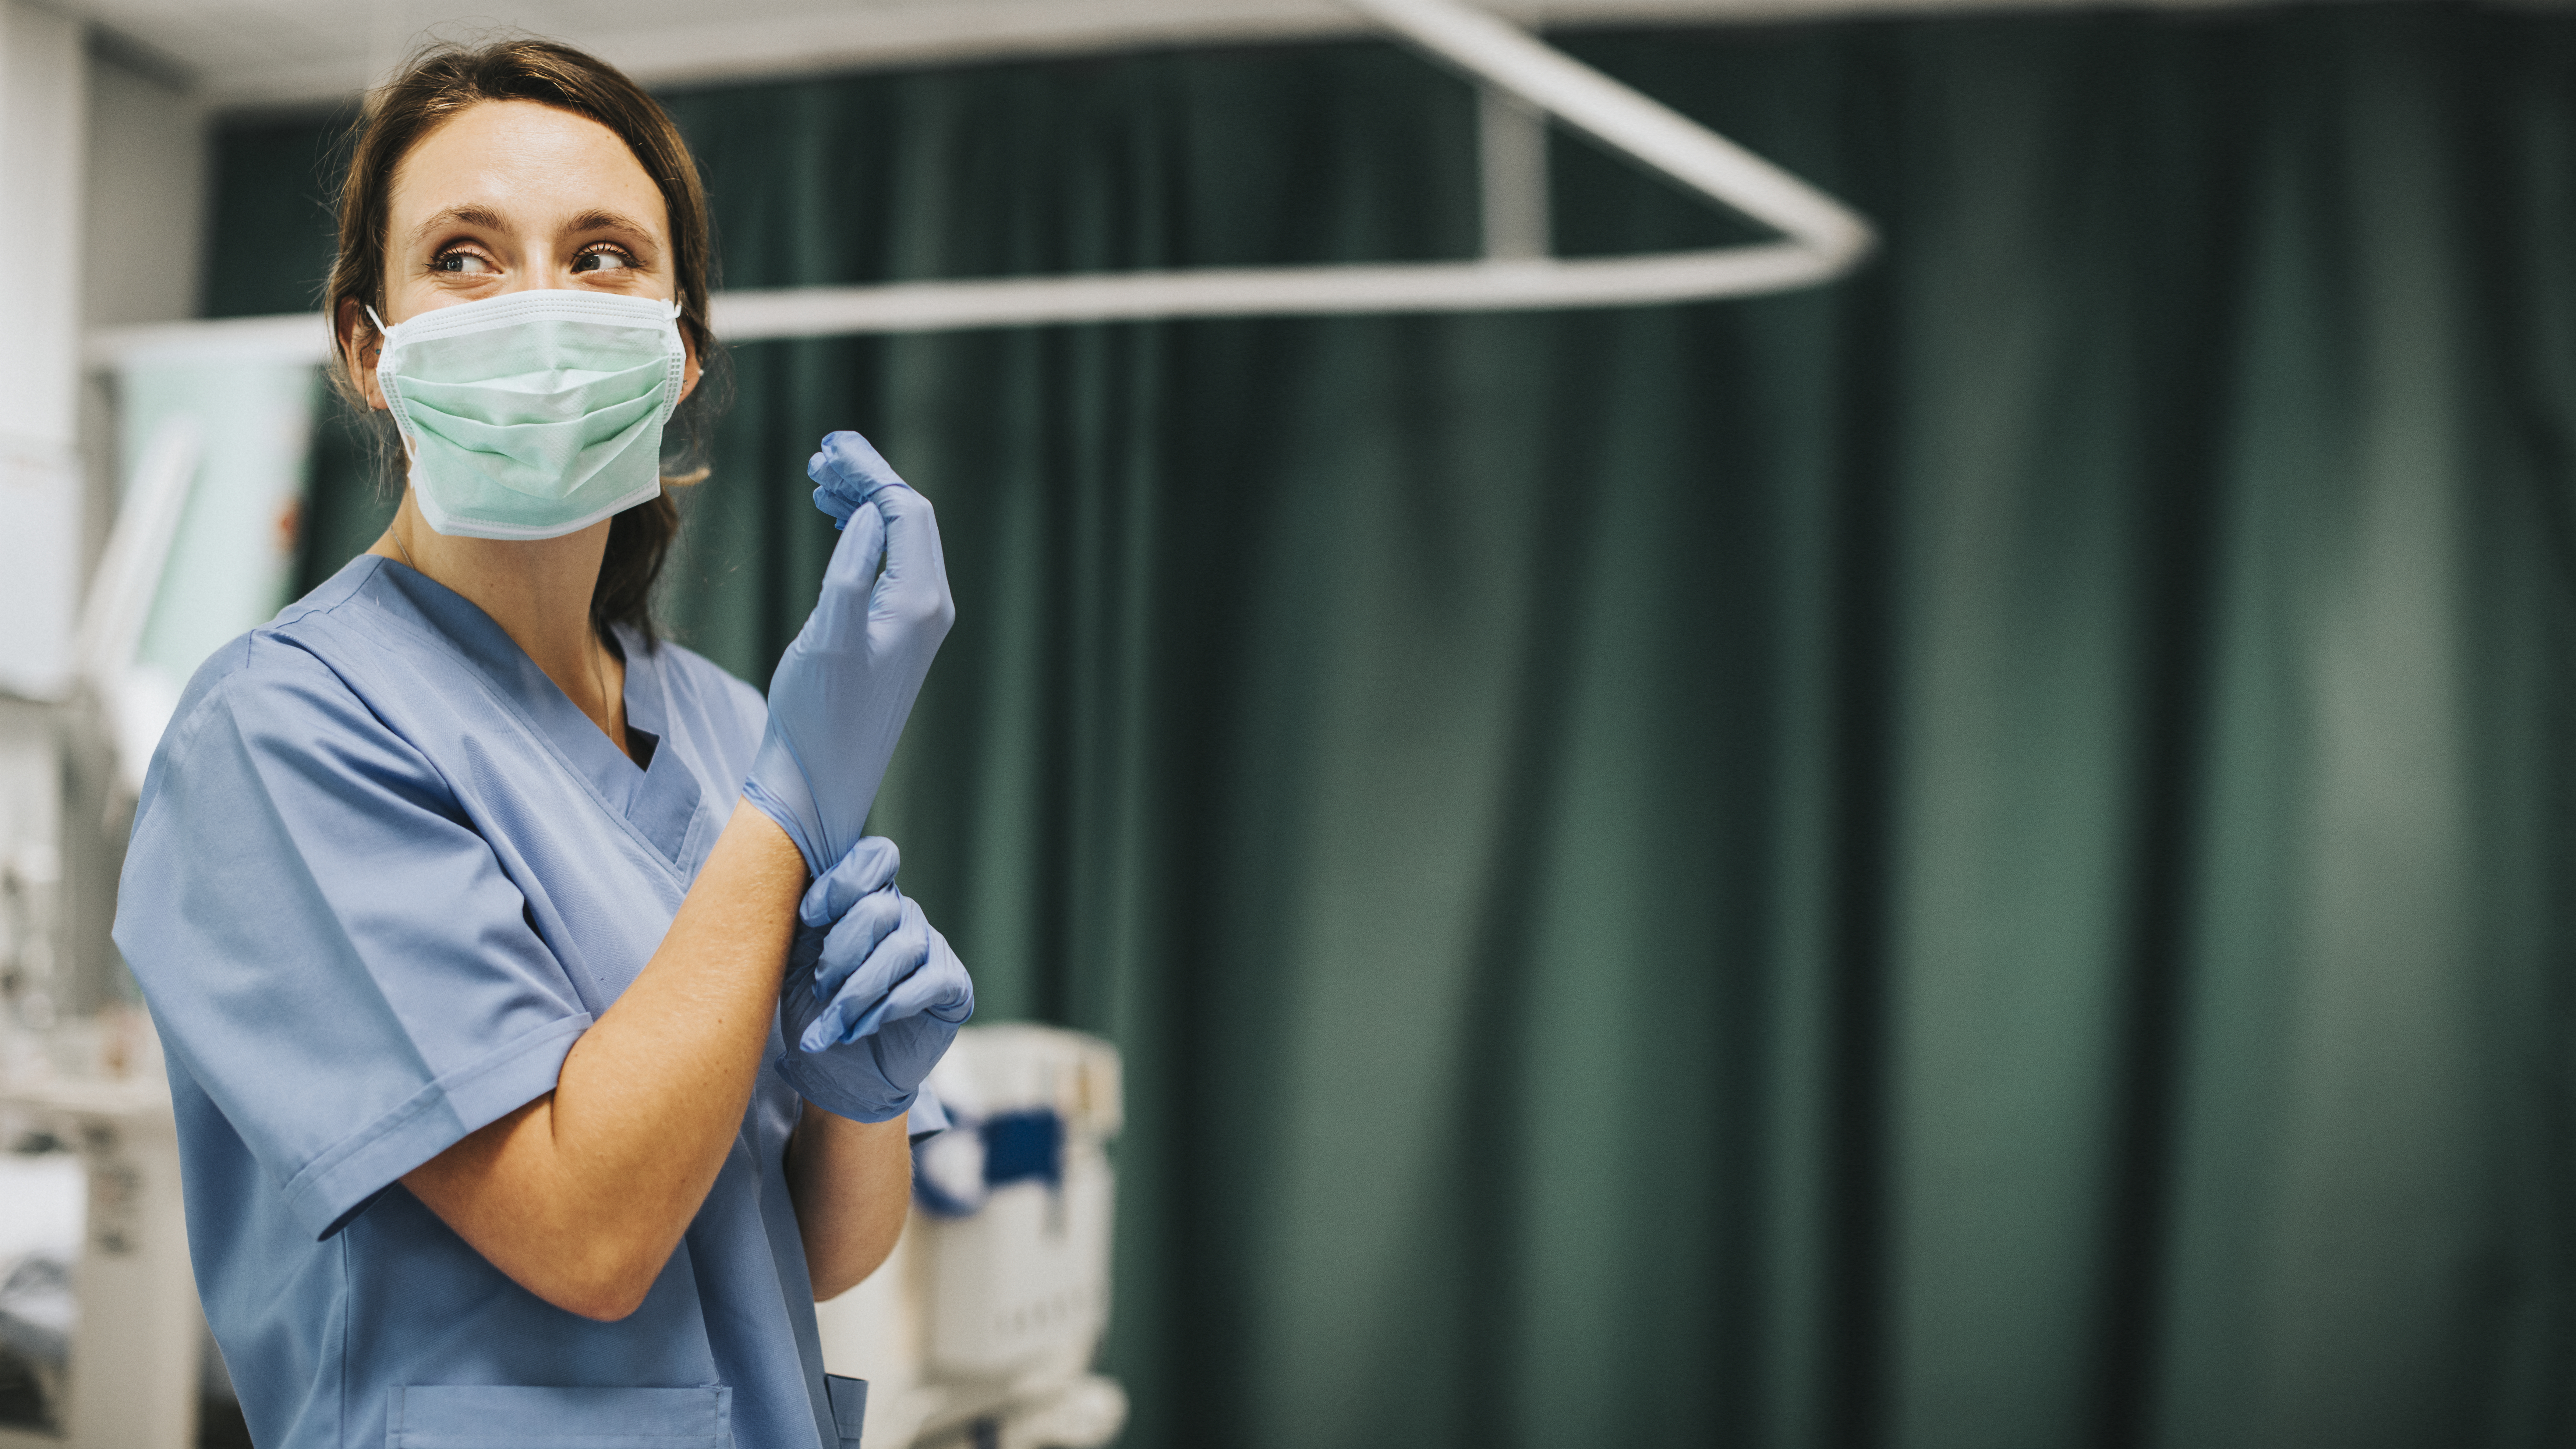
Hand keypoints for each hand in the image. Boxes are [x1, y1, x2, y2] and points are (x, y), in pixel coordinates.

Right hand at [742, 432, 954, 877]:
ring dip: (862, 503)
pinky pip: (889, 564)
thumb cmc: (817, 717)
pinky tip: (835, 522)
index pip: (907, 511)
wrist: (819, 779)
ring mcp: (916, 621)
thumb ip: (850, 572)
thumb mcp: (827, 638)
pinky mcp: (896, 634)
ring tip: (819, 481)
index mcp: (919, 603)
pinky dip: (863, 534)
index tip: (830, 447)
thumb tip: (869, 516)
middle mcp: (929, 608)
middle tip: (820, 457)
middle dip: (867, 480)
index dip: (871, 471)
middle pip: (909, 518)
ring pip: (898, 539)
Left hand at [776, 837, 973, 1123]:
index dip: (842, 882)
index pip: (874, 858)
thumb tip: (798, 892)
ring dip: (858, 991)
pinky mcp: (952, 986)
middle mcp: (903, 915)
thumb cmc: (813, 1011)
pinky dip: (889, 1007)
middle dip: (841, 952)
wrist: (837, 1074)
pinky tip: (863, 1028)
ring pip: (901, 949)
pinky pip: (928, 981)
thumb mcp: (796, 962)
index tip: (808, 917)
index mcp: (866, 899)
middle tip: (819, 989)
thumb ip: (805, 923)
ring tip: (834, 1024)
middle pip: (880, 907)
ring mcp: (931, 949)